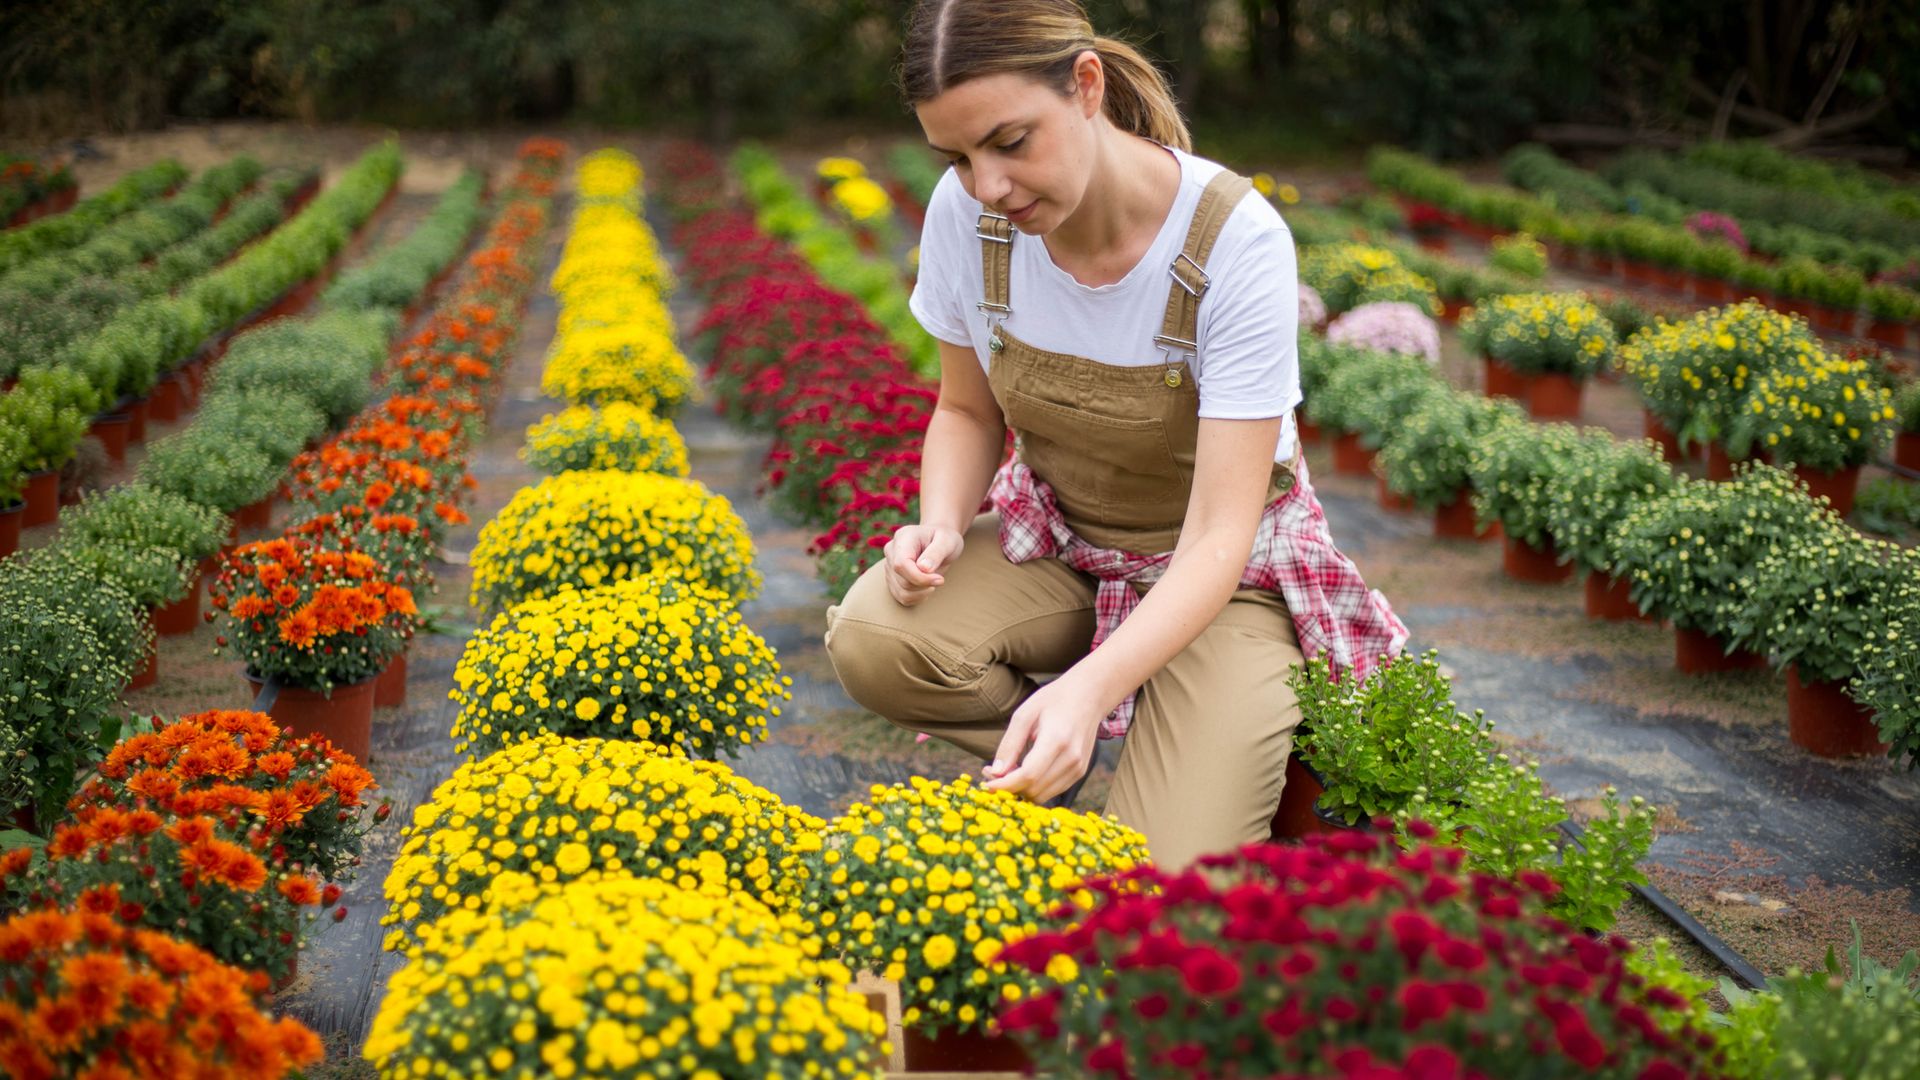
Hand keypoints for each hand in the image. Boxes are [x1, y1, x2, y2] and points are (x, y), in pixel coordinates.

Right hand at [882, 524, 964, 605]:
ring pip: (901, 592)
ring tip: (933, 581)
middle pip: (902, 581)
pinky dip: (917, 597)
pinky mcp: (892, 579)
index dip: (920, 577)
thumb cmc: (944, 538)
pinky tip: (926, 588)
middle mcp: (891, 552)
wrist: (939, 540)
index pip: (901, 564)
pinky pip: (901, 597)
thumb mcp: (947, 541)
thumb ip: (936, 553)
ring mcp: (889, 566)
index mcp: (903, 538)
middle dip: (925, 585)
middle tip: (940, 578)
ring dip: (921, 593)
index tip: (939, 579)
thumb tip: (923, 568)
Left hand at [981, 677, 1103, 802]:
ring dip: (1021, 790)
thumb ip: (1010, 744)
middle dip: (1009, 787)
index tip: (987, 784)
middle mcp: (1071, 758)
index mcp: (1056, 740)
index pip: (1028, 775)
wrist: (1089, 695)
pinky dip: (1034, 787)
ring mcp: (1078, 768)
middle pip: (1033, 789)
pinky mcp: (1079, 773)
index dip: (1004, 785)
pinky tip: (1025, 771)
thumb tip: (996, 772)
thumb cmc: (1053, 700)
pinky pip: (1052, 791)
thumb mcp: (1025, 714)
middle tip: (992, 772)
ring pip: (1042, 796)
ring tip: (1008, 771)